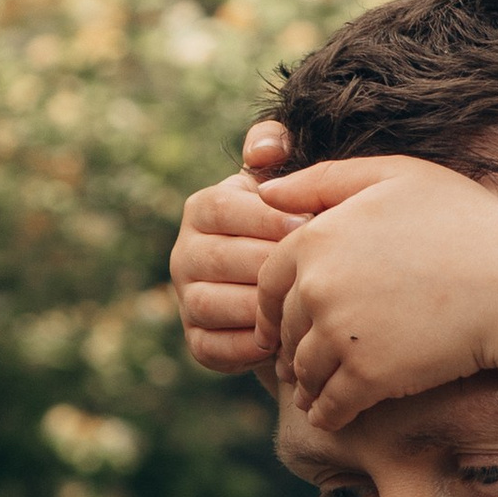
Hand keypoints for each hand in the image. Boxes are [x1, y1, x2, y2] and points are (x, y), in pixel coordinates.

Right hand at [167, 122, 294, 372]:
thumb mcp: (291, 183)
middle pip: (220, 258)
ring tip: (301, 305)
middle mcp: (186, 252)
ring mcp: (187, 298)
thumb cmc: (299, 225)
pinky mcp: (197, 340)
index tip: (306, 224)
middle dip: (269, 264)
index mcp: (205, 208)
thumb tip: (263, 151)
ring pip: (213, 304)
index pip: (222, 207)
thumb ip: (276, 148)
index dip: (265, 218)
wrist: (302, 287)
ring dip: (259, 307)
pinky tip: (284, 339)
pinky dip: (248, 348)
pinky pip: (213, 348)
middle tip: (311, 270)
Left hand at [256, 154, 497, 427]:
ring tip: (319, 392)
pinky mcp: (368, 377)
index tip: (280, 323)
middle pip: (285, 329)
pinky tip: (334, 417)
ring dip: (308, 384)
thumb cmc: (467, 223)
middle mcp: (317, 287)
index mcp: (315, 238)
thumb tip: (262, 189)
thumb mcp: (396, 176)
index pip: (269, 282)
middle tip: (300, 362)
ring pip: (304, 371)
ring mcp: (340, 334)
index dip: (273, 306)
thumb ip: (325, 178)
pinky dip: (328, 415)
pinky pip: (331, 405)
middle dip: (291, 347)